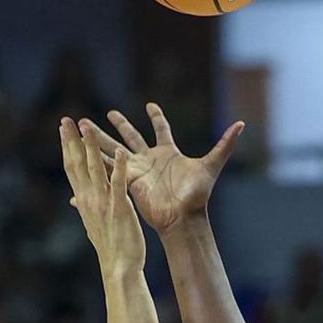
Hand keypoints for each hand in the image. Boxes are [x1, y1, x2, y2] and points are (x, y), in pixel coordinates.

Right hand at [59, 117, 144, 269]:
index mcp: (83, 200)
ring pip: (95, 168)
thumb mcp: (92, 224)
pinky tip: (121, 151)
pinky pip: (118, 184)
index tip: (63, 130)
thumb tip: (75, 201)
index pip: (71, 168)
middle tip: (66, 120)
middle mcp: (88, 198)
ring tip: (87, 126)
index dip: (66, 147)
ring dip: (90, 146)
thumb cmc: (109, 246)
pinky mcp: (119, 207)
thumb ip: (85, 208)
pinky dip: (119, 167)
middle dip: (71, 140)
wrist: (118, 266)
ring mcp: (103, 202)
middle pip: (76, 164)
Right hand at [78, 103, 242, 233]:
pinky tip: (80, 149)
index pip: (161, 130)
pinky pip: (110, 166)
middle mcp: (150, 160)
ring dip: (98, 137)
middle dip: (119, 124)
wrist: (182, 217)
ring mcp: (136, 169)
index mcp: (168, 153)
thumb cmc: (197, 194)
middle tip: (107, 112)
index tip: (150, 105)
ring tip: (81, 124)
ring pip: (114, 148)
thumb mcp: (211, 164)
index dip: (156, 117)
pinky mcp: (127, 180)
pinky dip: (96, 158)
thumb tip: (241, 124)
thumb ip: (225, 144)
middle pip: (131, 136)